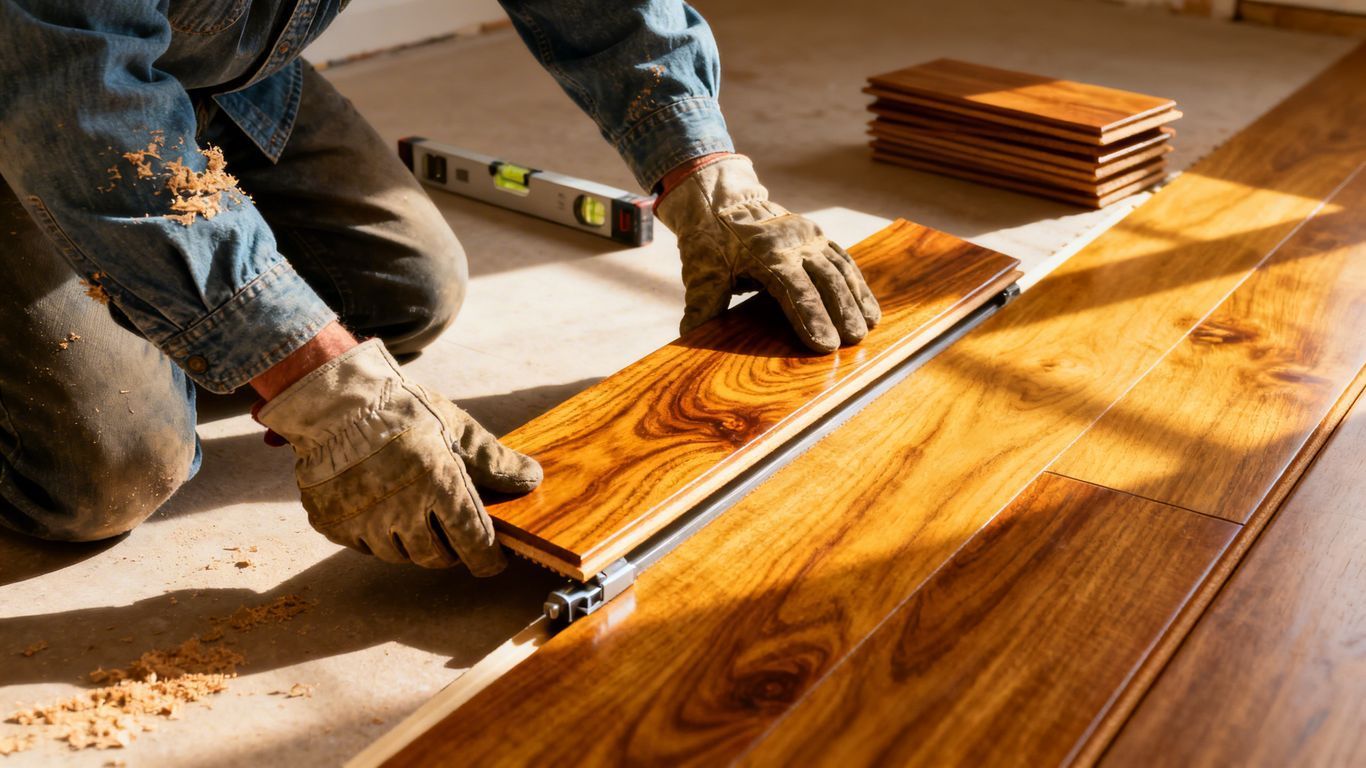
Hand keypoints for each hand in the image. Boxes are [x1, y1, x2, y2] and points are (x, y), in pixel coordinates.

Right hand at [256, 339, 540, 574]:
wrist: (331, 401)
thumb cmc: (400, 410)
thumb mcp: (456, 428)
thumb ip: (495, 460)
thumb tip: (532, 479)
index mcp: (439, 485)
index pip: (474, 543)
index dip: (488, 560)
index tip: (493, 562)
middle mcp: (402, 511)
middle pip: (436, 557)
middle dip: (450, 549)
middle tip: (449, 527)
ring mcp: (364, 521)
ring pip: (399, 554)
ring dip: (412, 541)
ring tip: (412, 511)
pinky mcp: (333, 525)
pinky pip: (365, 545)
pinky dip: (377, 534)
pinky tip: (379, 505)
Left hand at [655, 155, 880, 351]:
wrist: (721, 201)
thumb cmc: (710, 241)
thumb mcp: (701, 271)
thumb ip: (701, 304)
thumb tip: (690, 336)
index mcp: (767, 251)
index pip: (794, 289)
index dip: (811, 317)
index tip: (825, 344)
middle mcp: (795, 241)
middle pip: (825, 280)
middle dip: (842, 311)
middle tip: (854, 341)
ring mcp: (810, 236)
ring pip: (840, 269)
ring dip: (856, 298)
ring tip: (868, 327)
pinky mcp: (818, 237)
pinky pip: (844, 261)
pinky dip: (858, 284)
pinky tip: (869, 307)